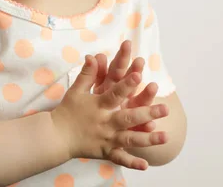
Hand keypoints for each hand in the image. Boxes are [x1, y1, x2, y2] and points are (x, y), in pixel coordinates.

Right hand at [51, 55, 167, 170]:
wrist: (56, 136)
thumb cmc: (67, 111)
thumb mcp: (76, 90)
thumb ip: (87, 74)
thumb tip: (92, 55)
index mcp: (99, 105)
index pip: (114, 93)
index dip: (126, 84)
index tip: (139, 75)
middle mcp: (105, 122)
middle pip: (128, 117)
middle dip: (147, 113)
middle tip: (165, 108)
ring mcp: (106, 139)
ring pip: (129, 139)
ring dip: (148, 138)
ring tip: (166, 136)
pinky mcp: (105, 152)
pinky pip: (120, 158)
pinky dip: (132, 162)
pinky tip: (145, 165)